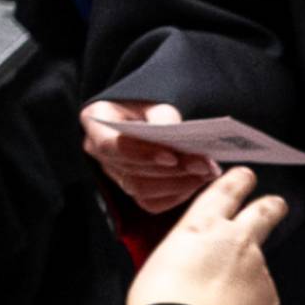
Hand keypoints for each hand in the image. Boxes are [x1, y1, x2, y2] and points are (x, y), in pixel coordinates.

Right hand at [81, 99, 224, 215]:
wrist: (148, 115)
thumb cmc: (150, 106)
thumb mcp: (156, 102)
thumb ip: (164, 117)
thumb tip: (176, 140)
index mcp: (97, 121)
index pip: (111, 145)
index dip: (142, 154)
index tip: (172, 157)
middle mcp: (99, 151)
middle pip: (131, 171)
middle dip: (171, 170)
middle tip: (205, 165)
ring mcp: (113, 172)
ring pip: (141, 190)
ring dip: (178, 184)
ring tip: (207, 172)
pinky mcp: (130, 188)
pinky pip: (151, 202)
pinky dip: (176, 195)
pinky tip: (197, 181)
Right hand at [110, 167, 286, 304]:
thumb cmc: (161, 303)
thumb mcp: (161, 262)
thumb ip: (190, 253)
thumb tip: (199, 262)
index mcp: (201, 227)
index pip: (226, 192)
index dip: (239, 181)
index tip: (246, 177)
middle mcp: (237, 241)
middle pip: (265, 212)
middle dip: (271, 206)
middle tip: (275, 205)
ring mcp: (259, 269)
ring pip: (258, 266)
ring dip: (246, 278)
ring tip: (218, 302)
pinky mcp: (270, 298)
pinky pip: (261, 300)